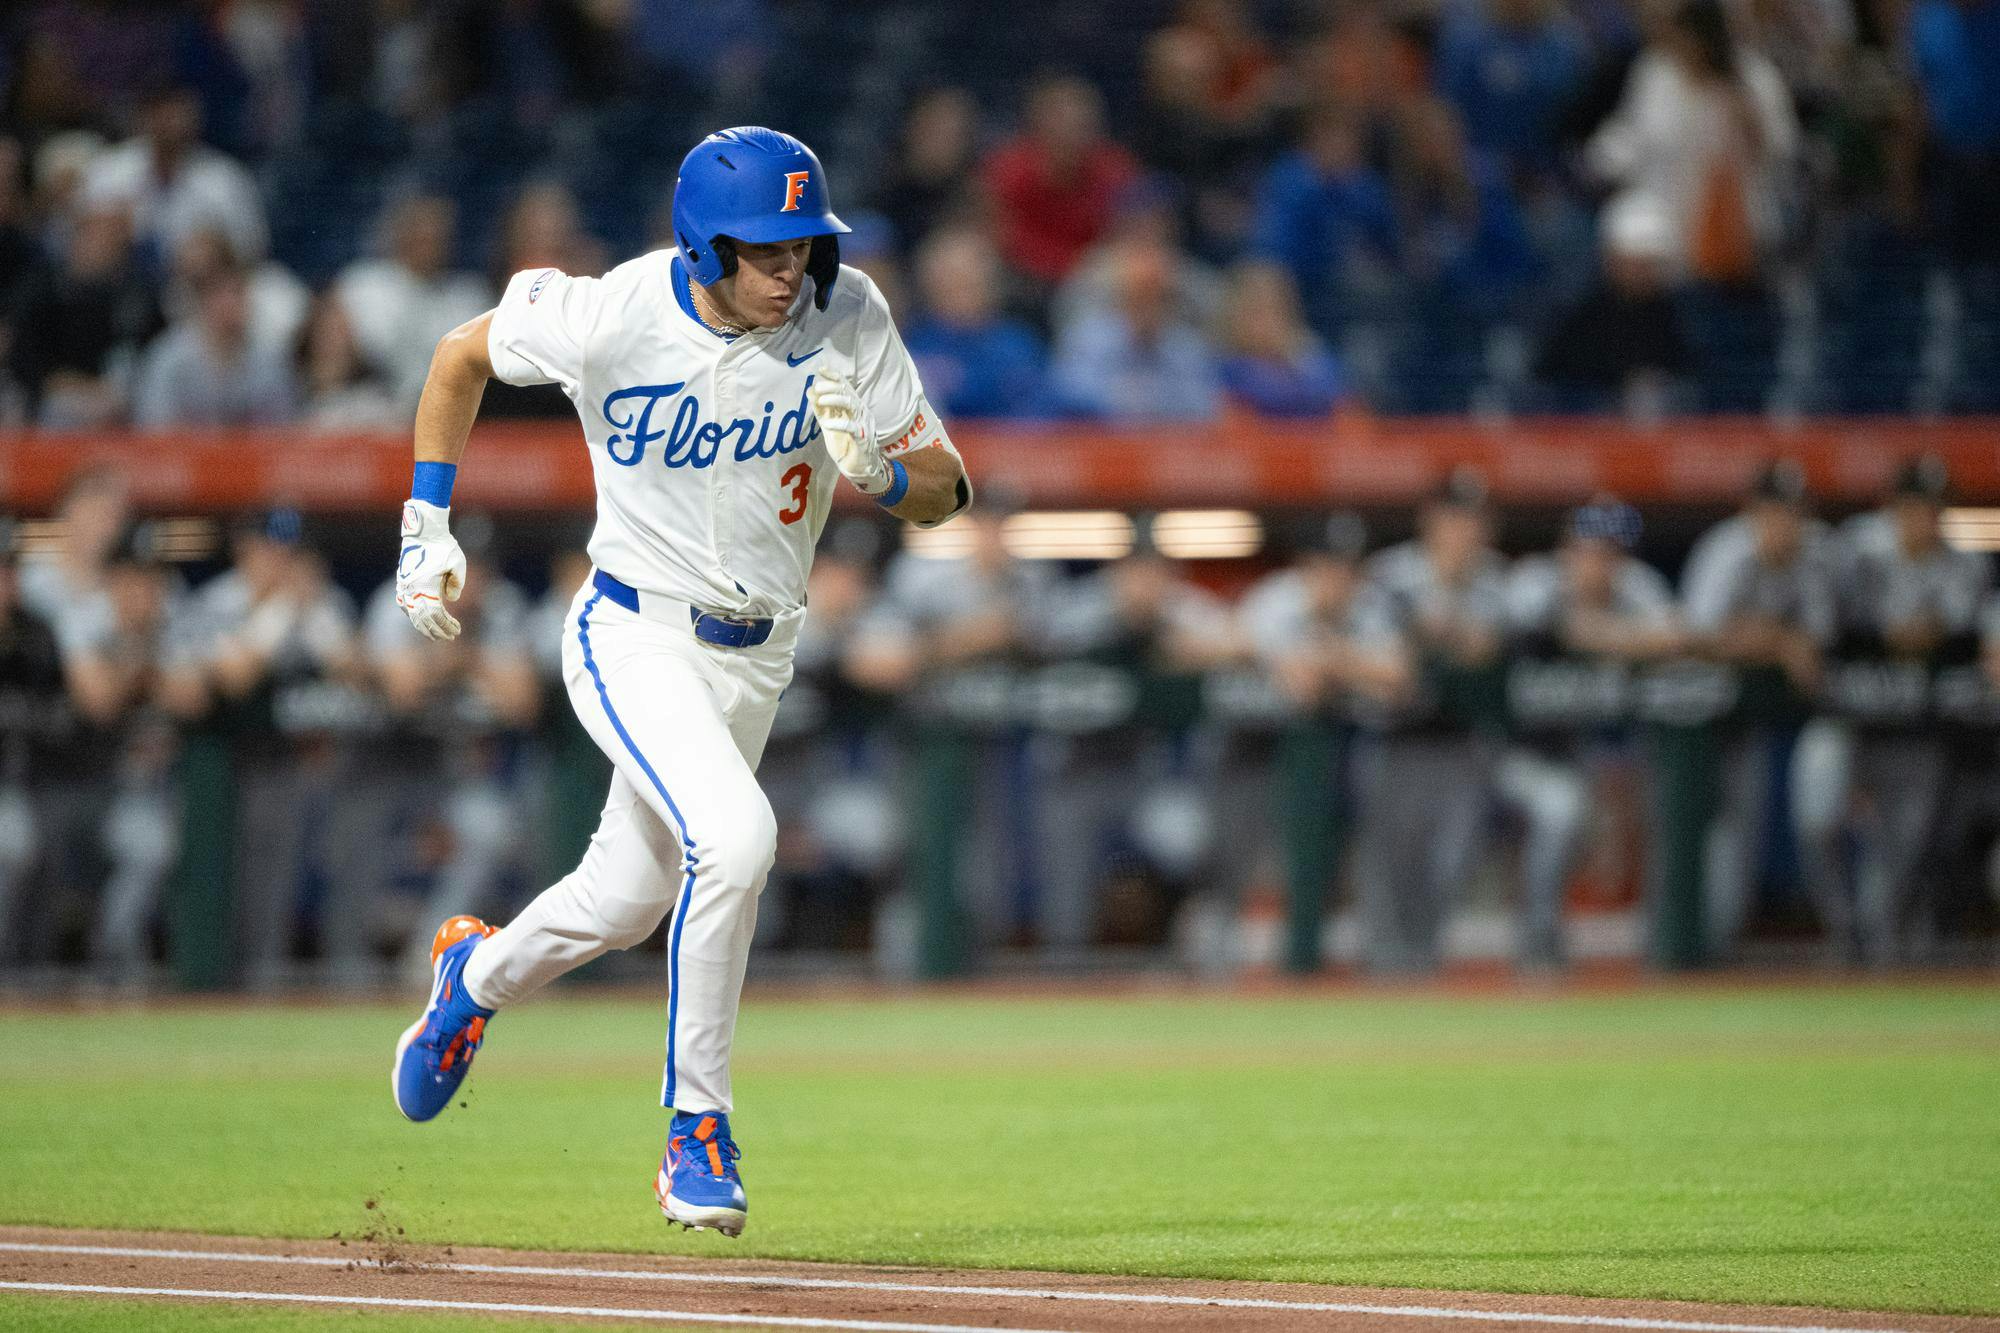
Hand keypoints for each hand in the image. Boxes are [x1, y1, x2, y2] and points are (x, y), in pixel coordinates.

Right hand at [396, 499, 466, 640]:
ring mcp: (404, 586)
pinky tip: (419, 619)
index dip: (446, 625)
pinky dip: (411, 614)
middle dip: (436, 630)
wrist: (423, 531)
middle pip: (422, 618)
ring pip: (411, 613)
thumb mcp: (457, 564)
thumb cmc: (443, 546)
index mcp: (425, 586)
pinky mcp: (402, 581)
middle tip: (449, 638)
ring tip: (434, 634)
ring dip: (423, 625)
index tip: (457, 631)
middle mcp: (411, 589)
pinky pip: (403, 604)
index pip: (436, 615)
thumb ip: (457, 584)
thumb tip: (451, 600)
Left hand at [807, 371, 890, 495]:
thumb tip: (809, 390)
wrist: (859, 468)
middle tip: (818, 387)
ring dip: (836, 400)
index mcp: (853, 406)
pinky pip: (852, 427)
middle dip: (833, 386)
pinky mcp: (863, 438)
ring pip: (853, 405)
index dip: (834, 376)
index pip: (845, 386)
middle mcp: (860, 412)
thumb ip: (820, 409)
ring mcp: (863, 424)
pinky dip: (839, 424)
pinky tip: (827, 424)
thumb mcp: (829, 424)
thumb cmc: (845, 445)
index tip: (821, 370)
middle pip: (848, 392)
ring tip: (822, 401)